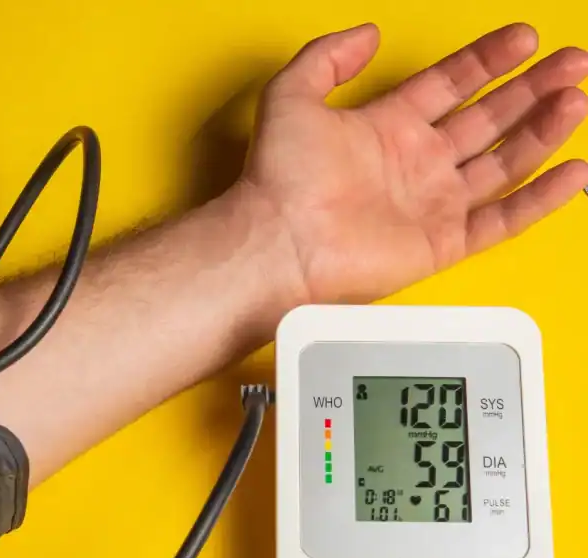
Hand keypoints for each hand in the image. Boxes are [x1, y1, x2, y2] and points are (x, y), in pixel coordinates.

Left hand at [241, 23, 587, 304]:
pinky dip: (539, 200)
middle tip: (572, 61)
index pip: (450, 85)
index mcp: (387, 128)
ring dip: (542, 133)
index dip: (487, 61)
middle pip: (486, 120)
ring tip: (576, 100)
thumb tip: (367, 33)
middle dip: (531, 90)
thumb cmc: (280, 176)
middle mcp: (414, 165)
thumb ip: (328, 56)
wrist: (279, 241)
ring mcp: (430, 205)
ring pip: (501, 165)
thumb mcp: (293, 94)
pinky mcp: (441, 244)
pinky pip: (501, 220)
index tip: (523, 36)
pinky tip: (574, 172)